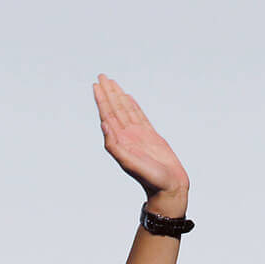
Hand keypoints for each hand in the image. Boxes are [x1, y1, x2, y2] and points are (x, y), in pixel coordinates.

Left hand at [93, 74, 187, 212]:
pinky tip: (128, 98)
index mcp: (119, 141)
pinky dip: (133, 106)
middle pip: (115, 109)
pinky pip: (139, 116)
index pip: (108, 115)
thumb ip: (114, 146)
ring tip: (112, 83)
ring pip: (126, 110)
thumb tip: (104, 125)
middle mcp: (127, 136)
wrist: (168, 187)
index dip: (102, 100)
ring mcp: (138, 135)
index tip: (96, 86)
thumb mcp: (129, 163)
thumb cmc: (150, 179)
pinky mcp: (150, 136)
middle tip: (101, 76)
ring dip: (118, 96)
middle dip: (108, 93)